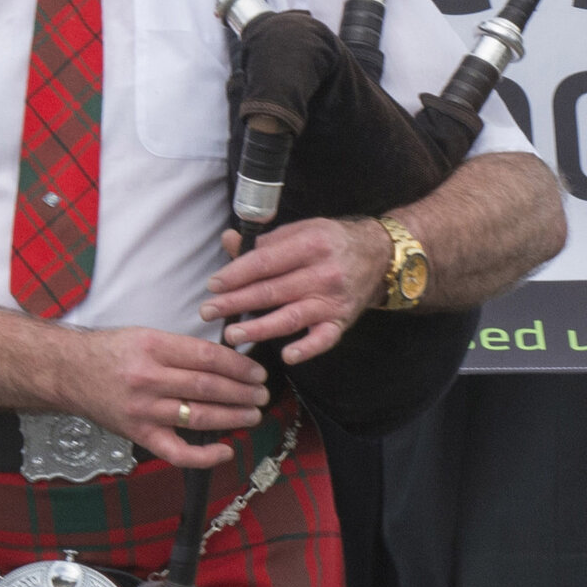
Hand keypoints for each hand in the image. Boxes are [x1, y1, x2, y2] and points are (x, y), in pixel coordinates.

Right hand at [58, 324, 271, 470]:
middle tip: (261, 394)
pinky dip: (204, 455)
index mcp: (153, 347)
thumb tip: (226, 362)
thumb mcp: (145, 335)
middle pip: (208, 387)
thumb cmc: (109, 352)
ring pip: (199, 416)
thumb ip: (181, 349)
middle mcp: (148, 379)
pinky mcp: (139, 434)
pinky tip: (225, 450)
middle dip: (242, 392)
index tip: (256, 372)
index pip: (208, 357)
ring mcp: (144, 410)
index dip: (238, 366)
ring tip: (252, 414)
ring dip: (233, 417)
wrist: (68, 372)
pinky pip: (177, 452)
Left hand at [201, 218, 383, 362]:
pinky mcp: (342, 321)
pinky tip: (287, 356)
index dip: (236, 274)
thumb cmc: (331, 242)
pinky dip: (307, 349)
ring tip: (233, 335)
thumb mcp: (301, 230)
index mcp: (310, 245)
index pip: (265, 262)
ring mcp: (333, 300)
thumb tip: (229, 241)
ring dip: (260, 328)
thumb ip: (266, 241)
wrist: (378, 256)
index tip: (214, 285)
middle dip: (236, 303)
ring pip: (291, 317)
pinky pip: (324, 339)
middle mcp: (323, 273)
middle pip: (272, 291)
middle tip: (208, 312)